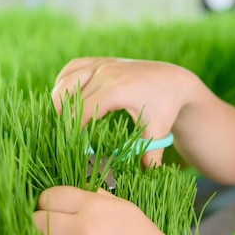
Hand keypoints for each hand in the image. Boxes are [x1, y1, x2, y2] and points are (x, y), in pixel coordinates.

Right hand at [52, 57, 195, 166]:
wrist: (174, 80)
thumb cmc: (166, 106)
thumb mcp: (158, 130)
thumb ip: (151, 154)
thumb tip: (147, 174)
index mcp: (117, 90)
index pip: (81, 110)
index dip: (71, 128)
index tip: (68, 145)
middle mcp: (106, 73)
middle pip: (68, 95)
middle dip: (62, 117)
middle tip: (64, 136)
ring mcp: (103, 64)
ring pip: (67, 80)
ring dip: (60, 99)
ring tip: (62, 120)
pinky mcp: (101, 60)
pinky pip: (73, 67)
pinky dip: (65, 82)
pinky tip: (67, 99)